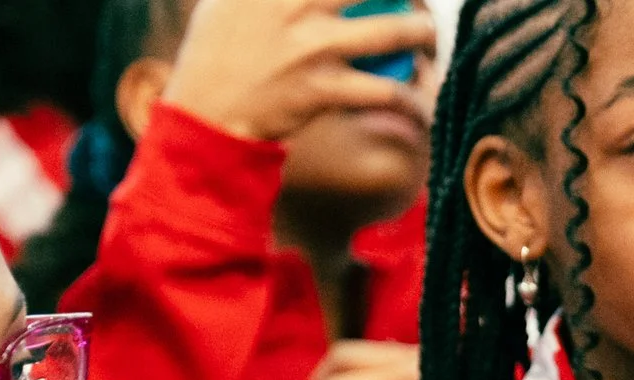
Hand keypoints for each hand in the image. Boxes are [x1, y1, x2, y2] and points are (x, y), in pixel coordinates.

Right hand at [160, 0, 434, 143]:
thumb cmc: (218, 53)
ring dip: (421, 31)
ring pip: (392, 31)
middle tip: (418, 1)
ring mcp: (312, 47)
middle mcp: (295, 5)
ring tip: (426, 34)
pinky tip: (417, 99)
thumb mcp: (229, 1)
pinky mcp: (323, 90)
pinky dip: (410, 97)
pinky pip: (384, 91)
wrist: (207, 114)